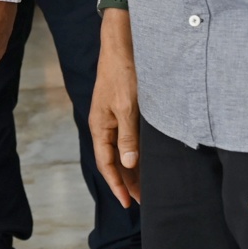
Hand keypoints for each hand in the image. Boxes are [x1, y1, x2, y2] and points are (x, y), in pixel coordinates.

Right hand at [89, 10, 141, 206]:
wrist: (121, 45)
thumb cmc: (122, 73)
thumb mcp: (127, 107)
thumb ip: (128, 136)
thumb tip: (128, 164)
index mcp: (100, 126)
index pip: (106, 164)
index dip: (117, 185)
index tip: (129, 203)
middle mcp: (104, 125)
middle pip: (113, 161)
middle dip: (126, 182)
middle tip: (143, 200)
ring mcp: (113, 118)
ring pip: (121, 151)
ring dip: (133, 169)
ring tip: (146, 186)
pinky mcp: (123, 110)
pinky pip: (127, 139)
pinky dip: (136, 153)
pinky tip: (147, 158)